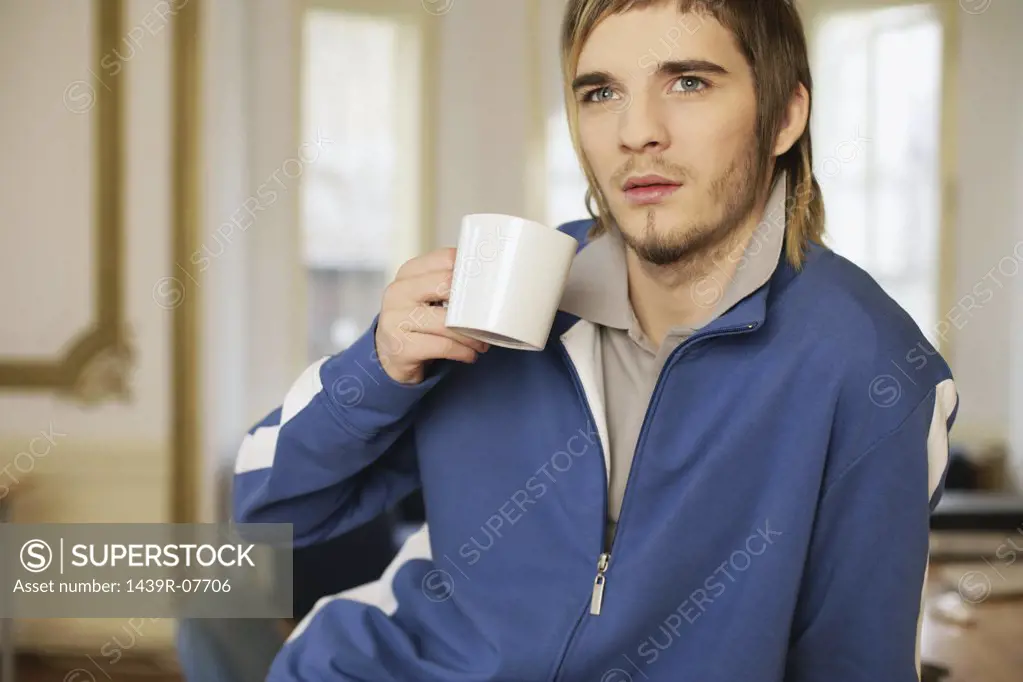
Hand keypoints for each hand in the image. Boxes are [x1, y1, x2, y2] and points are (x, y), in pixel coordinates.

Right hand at [375, 247, 488, 383]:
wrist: (389, 356)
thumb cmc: (416, 322)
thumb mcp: (425, 296)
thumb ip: (447, 284)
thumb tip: (491, 280)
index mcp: (408, 273)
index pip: (446, 259)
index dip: (471, 271)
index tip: (488, 285)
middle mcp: (398, 292)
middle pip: (446, 285)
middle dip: (473, 304)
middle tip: (488, 318)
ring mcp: (395, 320)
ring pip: (447, 322)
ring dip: (472, 335)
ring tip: (482, 342)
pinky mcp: (401, 347)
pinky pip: (443, 346)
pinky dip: (463, 352)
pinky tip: (469, 354)